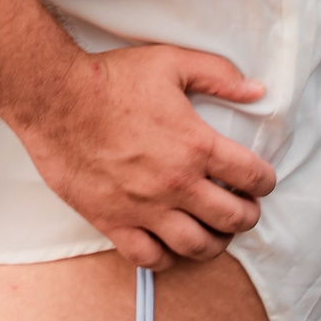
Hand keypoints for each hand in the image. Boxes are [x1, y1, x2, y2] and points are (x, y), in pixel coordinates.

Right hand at [19, 44, 276, 270]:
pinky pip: (150, 258)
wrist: (56, 99)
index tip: (262, 180)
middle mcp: (176, 184)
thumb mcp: (171, 62)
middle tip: (244, 207)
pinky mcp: (114, 222)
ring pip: (197, 246)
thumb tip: (256, 91)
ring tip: (214, 230)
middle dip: (247, 215)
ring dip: (215, 242)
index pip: (251, 176)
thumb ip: (218, 75)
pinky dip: (167, 257)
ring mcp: (145, 208)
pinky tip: (169, 243)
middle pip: (232, 218)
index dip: (265, 181)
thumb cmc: (112, 78)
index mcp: (196, 145)